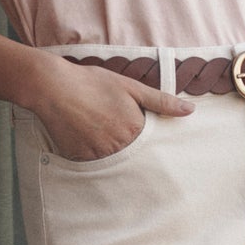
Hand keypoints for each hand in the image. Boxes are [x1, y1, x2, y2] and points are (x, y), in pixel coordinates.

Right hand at [28, 60, 194, 160]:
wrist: (53, 87)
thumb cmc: (93, 82)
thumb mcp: (130, 87)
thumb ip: (161, 101)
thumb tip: (191, 111)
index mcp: (135, 129)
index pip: (150, 143)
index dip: (142, 133)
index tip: (130, 124)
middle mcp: (119, 146)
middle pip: (131, 152)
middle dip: (126, 143)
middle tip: (109, 125)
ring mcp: (99, 154)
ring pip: (112, 158)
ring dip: (109, 148)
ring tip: (96, 127)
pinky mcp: (80, 158)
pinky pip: (92, 162)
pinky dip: (91, 151)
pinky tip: (84, 133)